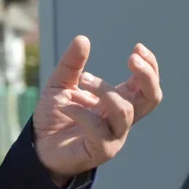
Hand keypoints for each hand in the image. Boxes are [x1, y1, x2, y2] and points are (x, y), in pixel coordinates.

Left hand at [33, 35, 162, 183]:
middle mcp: (121, 119)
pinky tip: (65, 105)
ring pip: (125, 111)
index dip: (149, 67)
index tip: (138, 48)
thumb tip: (83, 39)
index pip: (146, 86)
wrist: (37, 146)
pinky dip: (82, 112)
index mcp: (117, 102)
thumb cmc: (54, 117)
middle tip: (131, 58)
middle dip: (146, 76)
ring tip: (84, 80)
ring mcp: (114, 136)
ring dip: (105, 90)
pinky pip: (99, 129)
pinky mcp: (101, 150)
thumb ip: (72, 65)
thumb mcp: (60, 85)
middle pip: (151, 99)